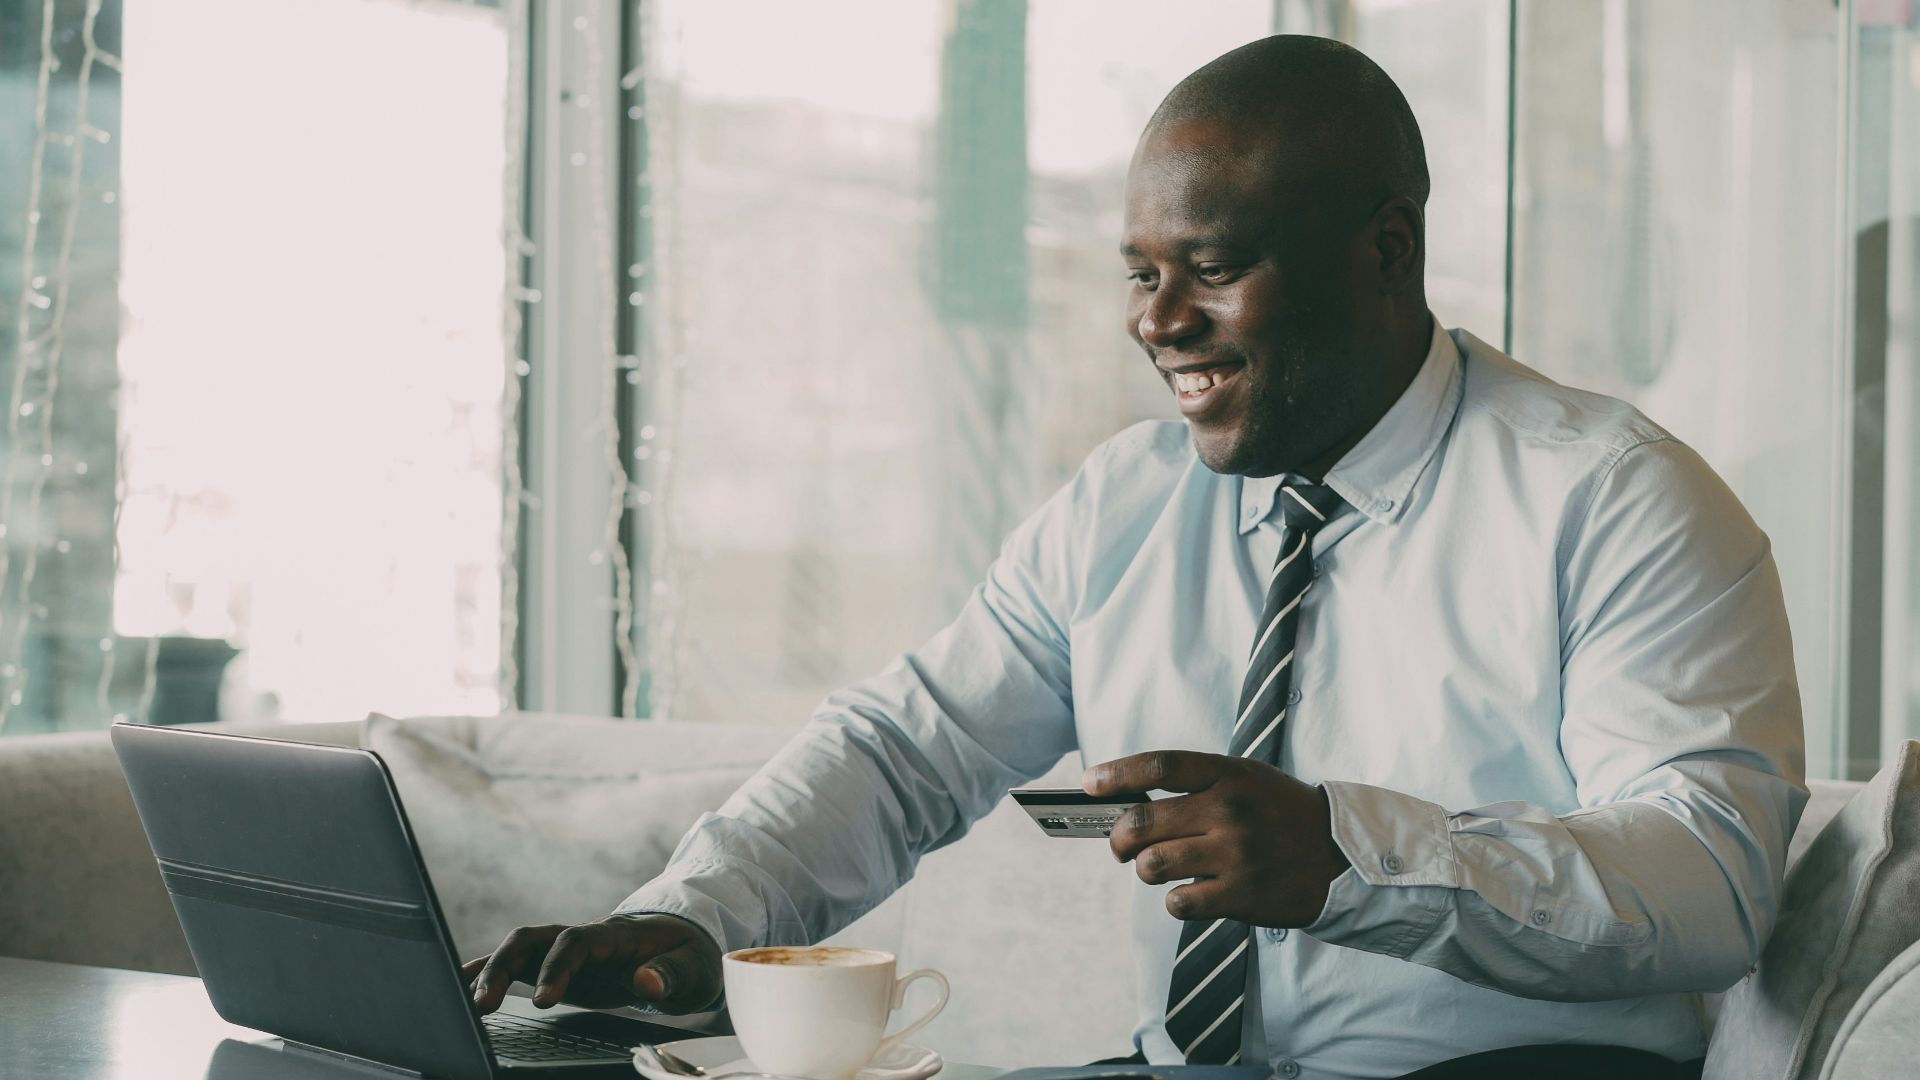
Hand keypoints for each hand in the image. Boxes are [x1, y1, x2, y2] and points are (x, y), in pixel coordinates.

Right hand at [462, 913, 722, 1014]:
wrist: (681, 943)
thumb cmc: (687, 955)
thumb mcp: (693, 967)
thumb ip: (670, 974)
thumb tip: (646, 982)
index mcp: (615, 935)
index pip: (576, 942)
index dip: (556, 967)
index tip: (544, 1001)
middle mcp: (582, 937)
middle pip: (533, 938)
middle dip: (504, 966)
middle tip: (485, 1004)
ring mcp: (565, 951)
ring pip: (518, 949)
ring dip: (489, 970)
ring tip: (464, 1002)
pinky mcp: (555, 967)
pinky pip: (517, 965)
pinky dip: (487, 972)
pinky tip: (460, 988)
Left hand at [1083, 750, 1349, 927]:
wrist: (1339, 855)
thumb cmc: (1281, 813)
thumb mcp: (1246, 779)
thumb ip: (1196, 784)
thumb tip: (1129, 799)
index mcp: (1228, 775)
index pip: (1159, 767)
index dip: (1117, 774)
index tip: (1090, 783)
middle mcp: (1228, 810)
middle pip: (1143, 821)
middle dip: (1119, 837)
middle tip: (1121, 845)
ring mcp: (1235, 853)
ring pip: (1152, 865)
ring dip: (1146, 870)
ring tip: (1160, 868)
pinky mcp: (1241, 894)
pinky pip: (1180, 902)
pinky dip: (1175, 900)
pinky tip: (1190, 893)